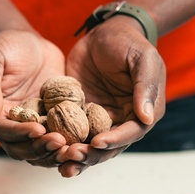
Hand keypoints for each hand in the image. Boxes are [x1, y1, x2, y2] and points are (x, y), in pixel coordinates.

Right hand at [0, 30, 66, 166]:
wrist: (28, 44)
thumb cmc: (4, 47)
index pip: (3, 132)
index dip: (20, 134)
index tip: (38, 129)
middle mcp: (9, 127)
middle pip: (22, 149)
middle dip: (40, 148)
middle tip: (60, 142)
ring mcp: (30, 127)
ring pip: (40, 151)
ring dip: (55, 153)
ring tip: (72, 148)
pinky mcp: (49, 124)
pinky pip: (58, 139)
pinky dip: (69, 145)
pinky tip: (83, 141)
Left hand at [63, 15, 165, 176]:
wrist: (104, 32)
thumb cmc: (128, 42)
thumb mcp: (142, 59)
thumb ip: (145, 87)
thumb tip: (147, 118)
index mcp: (141, 113)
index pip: (129, 134)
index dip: (114, 141)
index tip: (97, 143)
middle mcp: (121, 122)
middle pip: (107, 147)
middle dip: (90, 155)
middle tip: (71, 156)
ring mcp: (99, 121)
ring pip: (88, 146)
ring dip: (75, 156)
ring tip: (60, 161)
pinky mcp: (79, 116)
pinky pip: (70, 133)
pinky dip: (61, 143)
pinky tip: (47, 148)